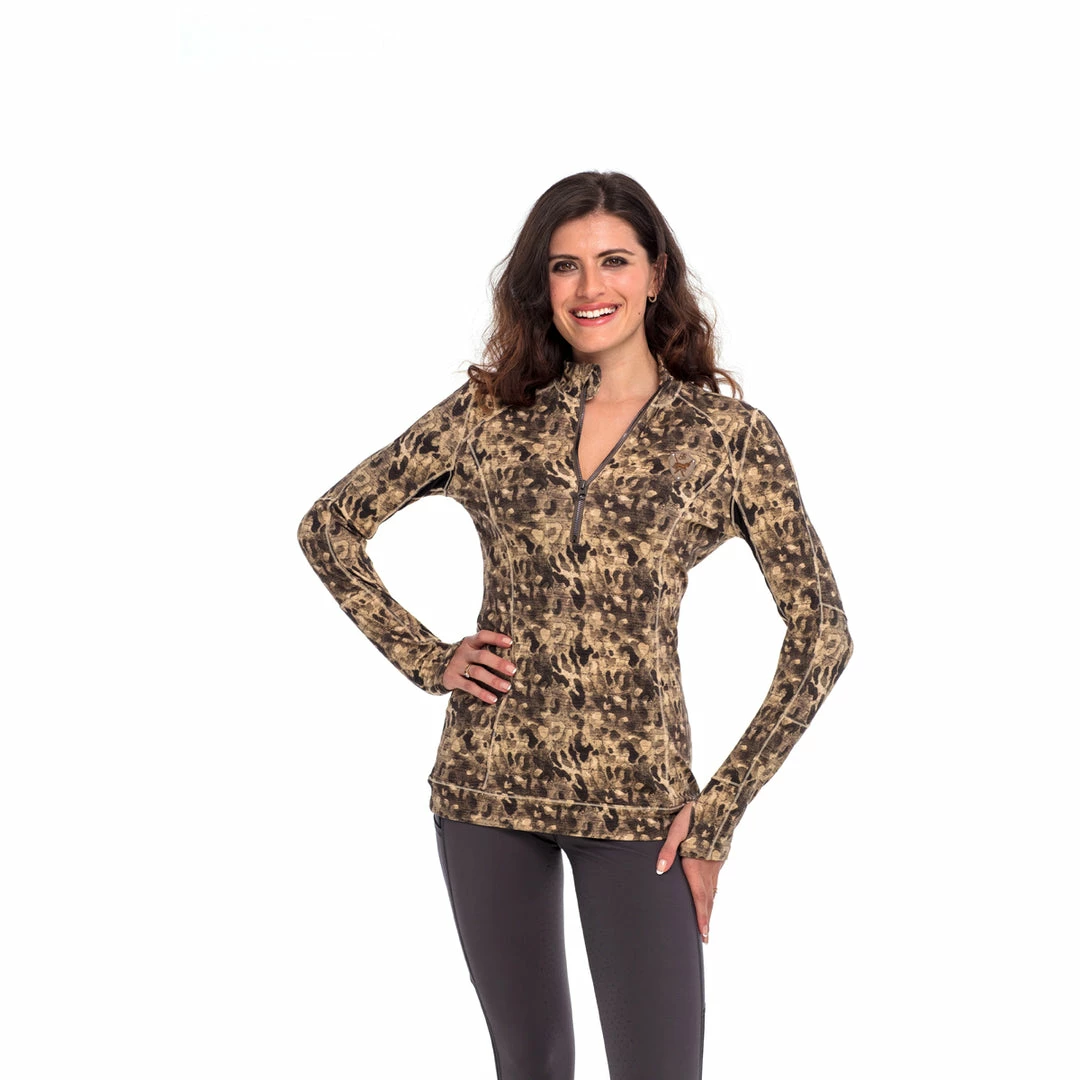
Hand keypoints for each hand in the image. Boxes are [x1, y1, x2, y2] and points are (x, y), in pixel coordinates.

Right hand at [441, 629, 515, 703]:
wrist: (437, 666)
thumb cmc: (465, 658)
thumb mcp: (472, 649)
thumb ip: (487, 648)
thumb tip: (516, 655)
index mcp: (470, 642)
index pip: (483, 636)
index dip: (496, 638)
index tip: (510, 643)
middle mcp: (463, 652)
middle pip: (482, 656)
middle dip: (498, 663)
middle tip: (513, 671)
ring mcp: (457, 666)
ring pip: (477, 672)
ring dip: (493, 680)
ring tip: (507, 687)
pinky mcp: (452, 679)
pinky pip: (469, 687)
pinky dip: (482, 693)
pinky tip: (493, 699)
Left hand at [656, 802, 723, 943]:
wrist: (717, 805)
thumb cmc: (693, 817)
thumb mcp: (676, 831)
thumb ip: (667, 851)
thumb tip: (659, 870)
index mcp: (696, 866)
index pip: (699, 897)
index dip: (701, 916)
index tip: (703, 934)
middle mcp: (708, 869)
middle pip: (708, 900)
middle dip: (706, 920)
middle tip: (705, 938)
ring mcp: (715, 865)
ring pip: (713, 892)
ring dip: (710, 909)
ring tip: (707, 924)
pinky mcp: (718, 859)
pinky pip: (715, 883)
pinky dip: (713, 895)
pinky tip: (711, 896)